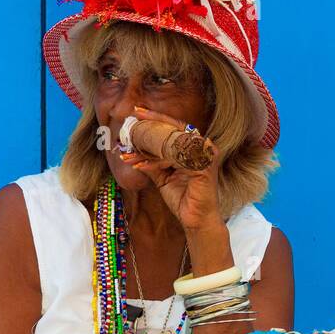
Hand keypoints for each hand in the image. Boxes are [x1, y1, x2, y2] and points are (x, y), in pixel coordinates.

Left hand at [119, 105, 222, 232]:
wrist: (196, 221)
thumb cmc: (183, 199)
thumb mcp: (162, 177)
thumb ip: (152, 163)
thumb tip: (132, 152)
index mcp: (194, 146)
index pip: (175, 126)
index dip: (157, 118)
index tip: (138, 112)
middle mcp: (202, 146)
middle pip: (175, 127)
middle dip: (153, 121)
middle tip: (134, 117)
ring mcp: (205, 155)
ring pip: (172, 142)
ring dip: (148, 147)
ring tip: (129, 151)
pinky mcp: (204, 166)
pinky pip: (175, 158)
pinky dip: (156, 162)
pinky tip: (141, 165)